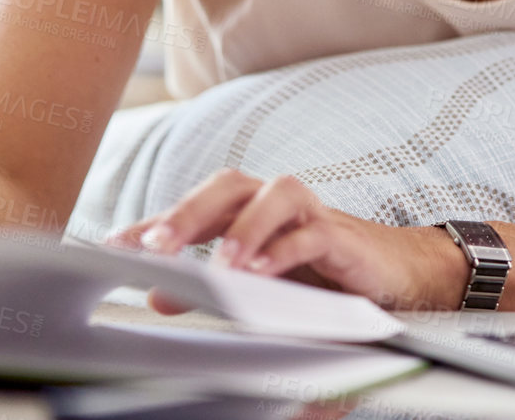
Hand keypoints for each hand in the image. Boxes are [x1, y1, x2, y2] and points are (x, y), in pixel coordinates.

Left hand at [107, 169, 467, 313]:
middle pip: (226, 186)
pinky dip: (285, 248)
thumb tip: (180, 328)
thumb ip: (230, 315)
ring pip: (271, 194)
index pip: (195, 213)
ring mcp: (311, 217)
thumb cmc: (329, 287)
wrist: (401, 279)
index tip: (113, 249)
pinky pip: (312, 232)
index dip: (153, 224)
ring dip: (241, 225)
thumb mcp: (272, 307)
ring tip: (220, 265)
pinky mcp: (343, 238)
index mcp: (250, 220)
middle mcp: (276, 208)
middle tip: (154, 249)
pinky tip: (263, 272)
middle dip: (186, 212)